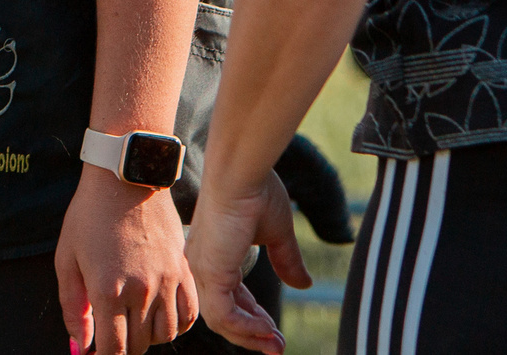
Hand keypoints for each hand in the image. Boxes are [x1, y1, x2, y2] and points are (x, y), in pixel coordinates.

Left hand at [57, 165, 199, 353]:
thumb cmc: (90, 213)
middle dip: (122, 348)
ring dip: (148, 338)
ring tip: (133, 322)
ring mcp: (167, 280)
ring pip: (165, 335)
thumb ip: (72, 307)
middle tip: (110, 335)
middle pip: (138, 347)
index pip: (113, 351)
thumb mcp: (66, 258)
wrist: (126, 176)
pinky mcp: (184, 269)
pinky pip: (190, 315)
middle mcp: (141, 291)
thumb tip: (81, 344)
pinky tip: (161, 315)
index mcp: (108, 290)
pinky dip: (177, 324)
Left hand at [187, 172, 305, 351]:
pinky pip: (225, 315)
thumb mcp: (277, 232)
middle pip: (223, 314)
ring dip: (250, 335)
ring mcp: (204, 270)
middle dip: (252, 333)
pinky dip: (245, 327)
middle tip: (277, 346)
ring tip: (276, 343)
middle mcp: (203, 265)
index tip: (273, 329)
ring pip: (221, 320)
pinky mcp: (211, 272)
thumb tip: (304, 285)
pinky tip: (266, 330)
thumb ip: (286, 259)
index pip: (230, 297)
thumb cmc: (256, 190)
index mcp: (214, 254)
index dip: (252, 316)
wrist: (242, 170)